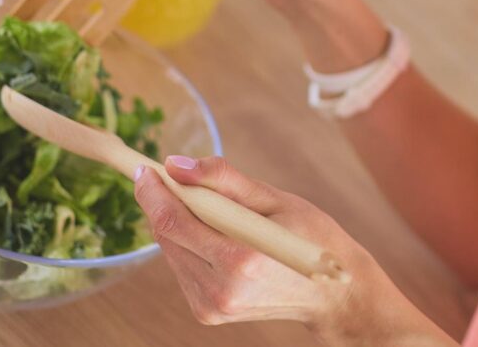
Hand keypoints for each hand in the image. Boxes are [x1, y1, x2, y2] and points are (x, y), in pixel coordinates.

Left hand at [133, 155, 455, 344]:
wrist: (333, 292)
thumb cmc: (312, 237)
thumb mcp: (274, 200)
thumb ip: (223, 180)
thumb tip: (178, 164)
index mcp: (241, 261)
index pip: (175, 222)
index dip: (154, 191)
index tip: (144, 166)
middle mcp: (221, 290)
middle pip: (167, 236)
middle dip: (160, 200)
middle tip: (165, 173)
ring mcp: (212, 306)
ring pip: (171, 251)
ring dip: (174, 220)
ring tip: (196, 200)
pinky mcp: (208, 312)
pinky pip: (182, 266)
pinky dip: (187, 242)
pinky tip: (209, 231)